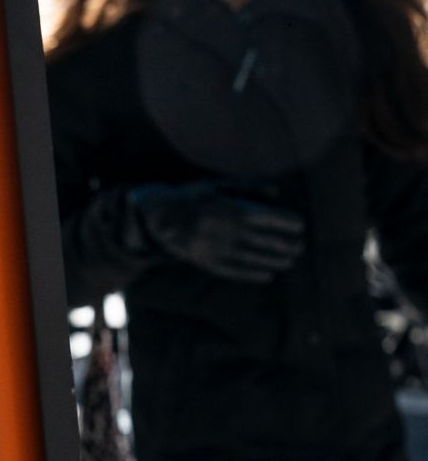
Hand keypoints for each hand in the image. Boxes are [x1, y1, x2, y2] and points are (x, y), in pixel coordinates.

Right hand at [127, 182, 304, 282]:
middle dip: (289, 245)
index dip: (290, 223)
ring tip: (289, 261)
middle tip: (299, 246)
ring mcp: (220, 249)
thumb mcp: (219, 185)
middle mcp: (229, 231)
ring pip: (257, 259)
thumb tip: (277, 191)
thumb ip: (248, 186)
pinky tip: (268, 275)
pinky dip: (255, 274)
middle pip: (269, 241)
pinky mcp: (209, 263)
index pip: (272, 219)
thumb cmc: (194, 197)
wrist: (160, 215)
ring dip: (277, 261)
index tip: (300, 226)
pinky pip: (238, 272)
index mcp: (234, 209)